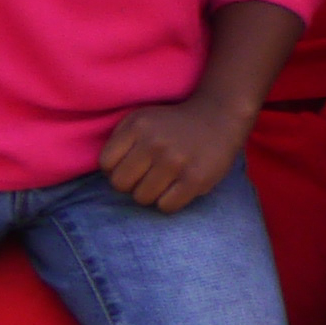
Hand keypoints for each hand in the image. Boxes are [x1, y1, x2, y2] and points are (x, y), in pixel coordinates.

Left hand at [101, 92, 252, 212]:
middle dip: (132, 182)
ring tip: (164, 179)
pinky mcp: (196, 179)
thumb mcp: (141, 119)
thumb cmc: (173, 124)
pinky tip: (178, 186)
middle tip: (148, 173)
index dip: (117, 167)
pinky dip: (169, 201)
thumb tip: (107, 173)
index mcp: (138, 125)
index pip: (106, 164)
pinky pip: (166, 207)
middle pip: (120, 185)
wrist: (219, 117)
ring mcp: (176, 162)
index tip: (133, 162)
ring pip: (142, 198)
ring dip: (151, 192)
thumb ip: (118, 141)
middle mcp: (155, 142)